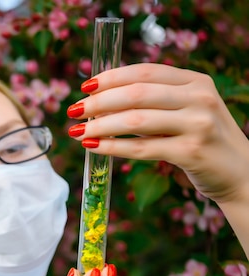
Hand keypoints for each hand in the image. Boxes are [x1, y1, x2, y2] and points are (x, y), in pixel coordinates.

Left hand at [67, 63, 248, 204]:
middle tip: (74, 111)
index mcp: (196, 81)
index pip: (145, 71)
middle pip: (136, 93)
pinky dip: (113, 147)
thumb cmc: (202, 140)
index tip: (86, 86)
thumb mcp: (187, 110)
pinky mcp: (191, 151)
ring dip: (100, 125)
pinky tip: (93, 147)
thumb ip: (156, 101)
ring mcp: (198, 124)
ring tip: (77, 131)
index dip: (111, 77)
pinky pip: (142, 148)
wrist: (241, 173)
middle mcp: (199, 98)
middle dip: (99, 102)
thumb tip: (100, 101)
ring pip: (136, 120)